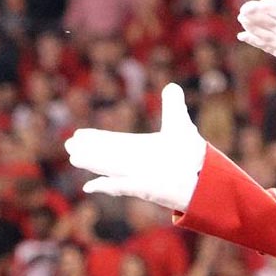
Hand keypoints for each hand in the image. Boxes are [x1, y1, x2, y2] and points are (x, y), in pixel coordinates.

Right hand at [64, 83, 205, 212]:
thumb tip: (171, 86)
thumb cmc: (192, 155)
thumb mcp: (180, 124)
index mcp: (142, 149)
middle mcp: (137, 163)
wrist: (206, 176)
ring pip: (109, 168)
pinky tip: (88, 187)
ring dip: (92, 163)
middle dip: (89, 151)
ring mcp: (139, 177)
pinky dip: (105, 187)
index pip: (115, 143)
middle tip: (69, 147)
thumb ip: (173, 105)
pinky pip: (120, 188)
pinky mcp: (143, 189)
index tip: (80, 135)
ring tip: (74, 158)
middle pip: (107, 155)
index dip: (97, 139)